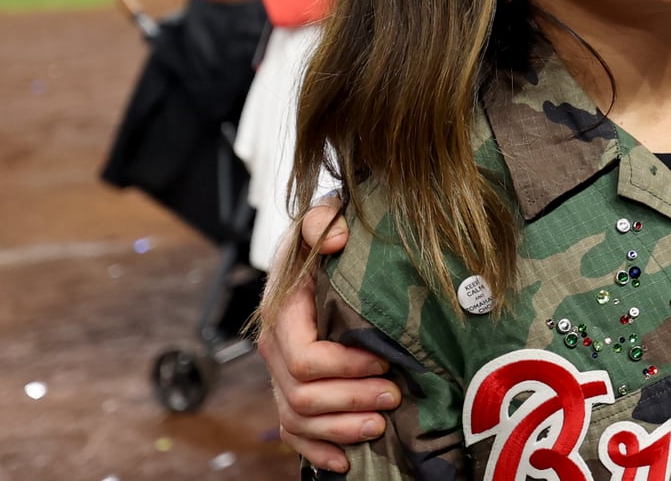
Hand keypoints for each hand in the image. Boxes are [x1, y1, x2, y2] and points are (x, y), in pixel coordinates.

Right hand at [259, 203, 398, 474]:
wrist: (316, 248)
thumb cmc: (326, 236)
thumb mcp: (324, 215)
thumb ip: (323, 220)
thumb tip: (337, 237)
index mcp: (282, 314)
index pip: (305, 358)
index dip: (345, 369)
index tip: (384, 362)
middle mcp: (275, 349)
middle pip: (303, 395)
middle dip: (350, 401)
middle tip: (394, 395)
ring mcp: (281, 374)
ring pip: (297, 419)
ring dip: (339, 429)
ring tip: (379, 425)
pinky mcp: (292, 390)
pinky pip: (293, 432)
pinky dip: (317, 450)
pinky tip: (344, 461)